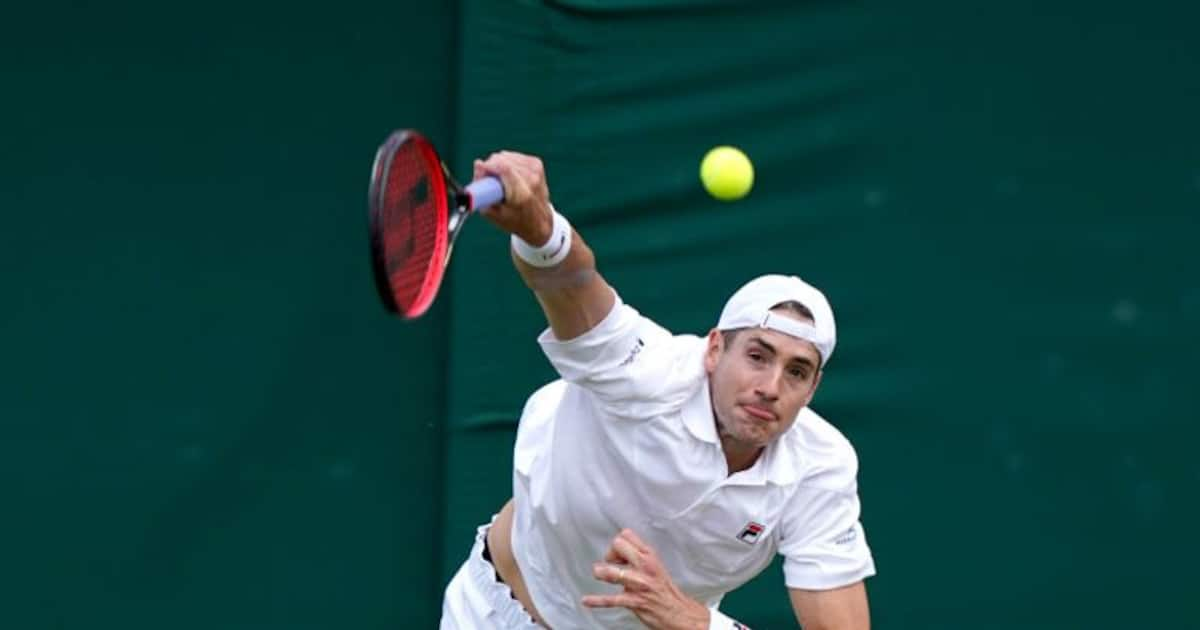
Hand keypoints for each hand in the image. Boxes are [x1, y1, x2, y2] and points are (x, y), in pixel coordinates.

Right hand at [472, 151, 553, 244]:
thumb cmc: (513, 220)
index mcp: (521, 195)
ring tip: (499, 180)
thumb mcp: (492, 212)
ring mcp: (536, 170)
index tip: (479, 170)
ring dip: (498, 164)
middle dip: (490, 166)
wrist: (539, 222)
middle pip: (502, 160)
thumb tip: (478, 164)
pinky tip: (508, 175)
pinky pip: (512, 156)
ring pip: (505, 156)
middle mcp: (531, 180)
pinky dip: (506, 163)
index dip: (487, 166)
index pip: (504, 169)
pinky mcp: (537, 164)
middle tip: (487, 179)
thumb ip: (481, 190)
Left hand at [582, 529, 710, 629]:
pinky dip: (596, 601)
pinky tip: (586, 601)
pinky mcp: (635, 601)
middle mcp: (644, 566)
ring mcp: (639, 584)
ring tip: (598, 573)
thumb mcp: (654, 566)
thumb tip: (619, 553)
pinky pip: (611, 600)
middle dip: (609, 554)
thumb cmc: (665, 591)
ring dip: (601, 572)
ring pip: (613, 571)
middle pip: (618, 545)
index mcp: (649, 556)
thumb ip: (638, 557)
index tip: (617, 555)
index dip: (617, 544)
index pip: (627, 535)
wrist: (678, 612)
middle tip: (610, 564)